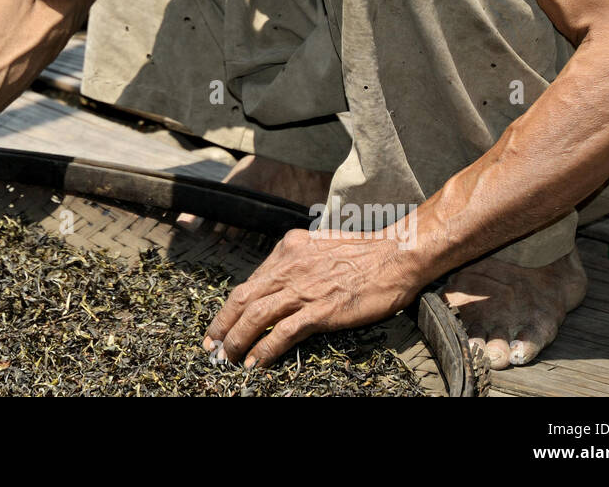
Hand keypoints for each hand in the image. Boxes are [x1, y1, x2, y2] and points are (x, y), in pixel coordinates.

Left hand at [203, 228, 423, 366]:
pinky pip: (283, 333)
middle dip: (222, 324)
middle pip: (242, 298)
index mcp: (287, 249)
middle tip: (211, 345)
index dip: (231, 306)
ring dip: (236, 340)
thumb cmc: (365, 252)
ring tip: (227, 357)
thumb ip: (298, 261)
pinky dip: (264, 349)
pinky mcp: (320, 310)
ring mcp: (303, 289)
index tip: (221, 323)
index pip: (250, 281)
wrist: (397, 254)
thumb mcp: (320, 245)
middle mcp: (288, 267)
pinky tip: (255, 363)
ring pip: (256, 316)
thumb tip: (281, 281)